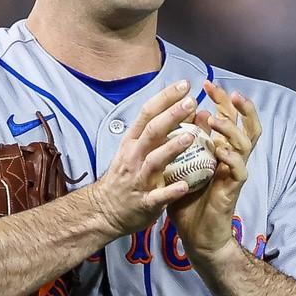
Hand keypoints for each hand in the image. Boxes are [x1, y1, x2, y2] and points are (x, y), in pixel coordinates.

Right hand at [88, 80, 201, 235]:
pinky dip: (171, 191)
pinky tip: (184, 186)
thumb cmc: (125, 176)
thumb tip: (182, 109)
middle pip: (152, 131)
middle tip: (191, 101)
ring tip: (191, 137)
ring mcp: (138, 179)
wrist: (104, 210)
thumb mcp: (134, 150)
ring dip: (172, 148)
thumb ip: (156, 131)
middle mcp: (134, 157)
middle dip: (172, 115)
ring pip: (155, 160)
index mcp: (132, 142)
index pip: (148, 114)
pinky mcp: (144, 202)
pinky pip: (158, 197)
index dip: (165, 98)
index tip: (184, 85)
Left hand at [170, 81, 261, 261]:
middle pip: (245, 125)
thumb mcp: (182, 167)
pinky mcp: (233, 189)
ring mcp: (234, 173)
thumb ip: (183, 144)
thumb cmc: (189, 201)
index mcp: (220, 150)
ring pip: (244, 143)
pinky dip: (230, 157)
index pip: (227, 118)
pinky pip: (238, 169)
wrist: (197, 235)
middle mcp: (231, 158)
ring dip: (230, 129)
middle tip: (225, 92)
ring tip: (214, 120)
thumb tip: (178, 119)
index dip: (220, 99)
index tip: (205, 84)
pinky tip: (219, 149)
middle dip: (237, 107)